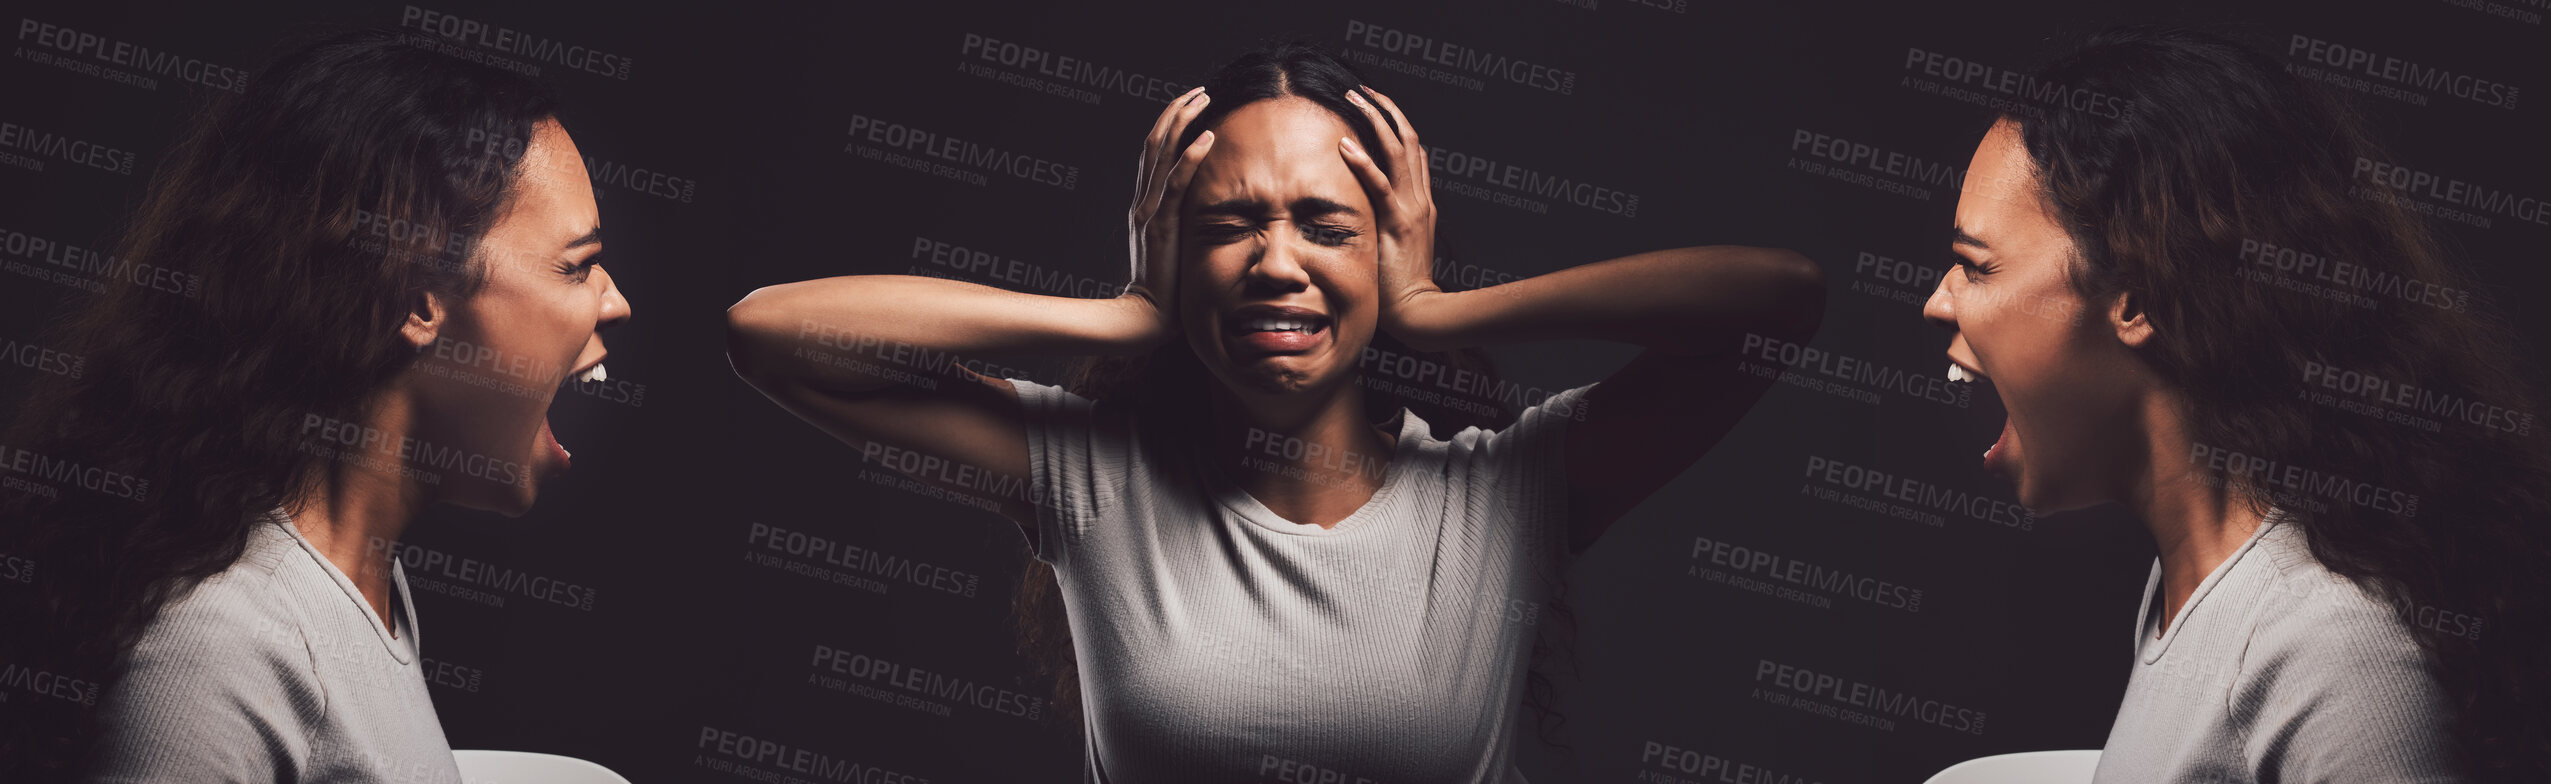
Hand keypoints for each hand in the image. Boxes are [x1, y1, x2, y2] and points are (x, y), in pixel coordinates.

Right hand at [1124, 86, 1216, 338]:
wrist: (1145, 317)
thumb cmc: (1166, 289)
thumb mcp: (1172, 249)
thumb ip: (1180, 227)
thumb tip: (1203, 213)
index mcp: (1145, 205)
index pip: (1154, 153)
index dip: (1169, 124)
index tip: (1190, 104)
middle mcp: (1143, 201)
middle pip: (1154, 143)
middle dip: (1176, 112)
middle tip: (1199, 89)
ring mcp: (1149, 211)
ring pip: (1162, 154)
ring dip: (1183, 122)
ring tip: (1203, 98)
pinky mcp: (1162, 225)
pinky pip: (1177, 184)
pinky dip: (1191, 157)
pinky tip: (1207, 137)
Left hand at [1337, 85, 1441, 338]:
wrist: (1419, 312)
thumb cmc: (1402, 286)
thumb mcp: (1398, 246)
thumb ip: (1388, 224)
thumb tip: (1366, 211)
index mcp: (1421, 203)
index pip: (1412, 151)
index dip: (1395, 123)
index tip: (1374, 103)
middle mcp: (1420, 199)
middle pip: (1408, 140)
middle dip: (1385, 109)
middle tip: (1361, 89)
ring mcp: (1411, 209)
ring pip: (1398, 151)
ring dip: (1375, 120)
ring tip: (1354, 98)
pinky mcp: (1397, 224)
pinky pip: (1380, 185)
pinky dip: (1363, 162)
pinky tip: (1344, 145)